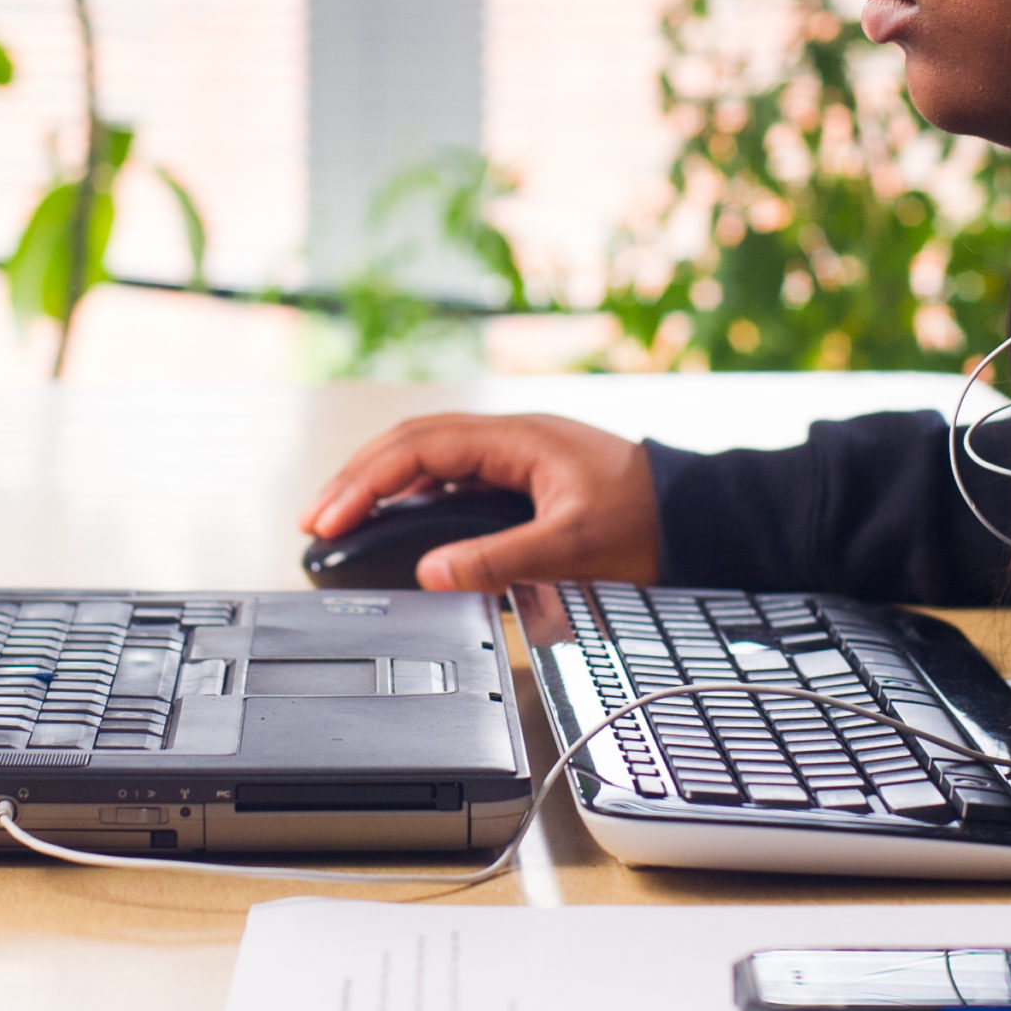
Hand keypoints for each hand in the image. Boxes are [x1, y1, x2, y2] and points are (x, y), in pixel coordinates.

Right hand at [299, 410, 660, 593]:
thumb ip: (500, 559)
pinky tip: (398, 521)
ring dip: (382, 483)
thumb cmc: (646, 519)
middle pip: (412, 444)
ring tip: (340, 518)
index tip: (330, 518)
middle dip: (357, 478)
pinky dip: (414, 495)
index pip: (418, 449)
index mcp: (514, 439)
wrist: (695, 513)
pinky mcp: (522, 477)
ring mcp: (514, 455)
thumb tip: (431, 572)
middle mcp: (508, 438)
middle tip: (315, 520)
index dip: (366, 482)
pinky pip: (453, 476)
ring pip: (429, 456)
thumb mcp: (572, 544)